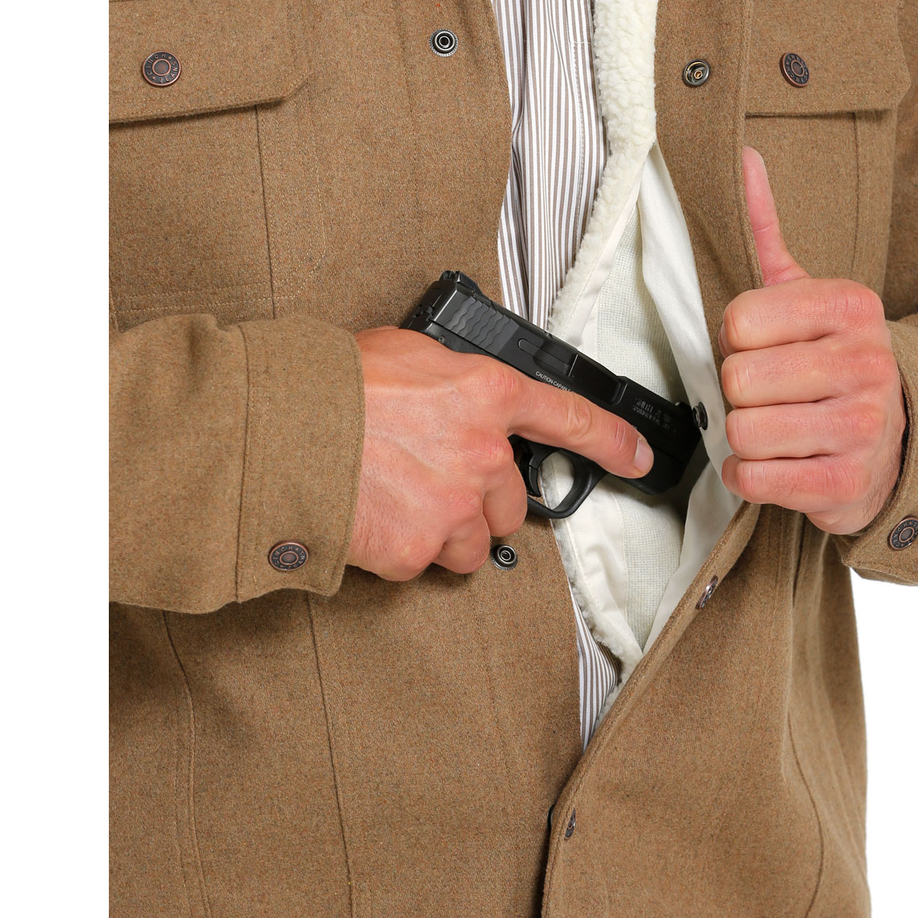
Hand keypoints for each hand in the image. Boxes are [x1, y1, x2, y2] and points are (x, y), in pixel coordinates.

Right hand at [347, 327, 652, 579]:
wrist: (280, 428)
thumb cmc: (334, 384)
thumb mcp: (412, 356)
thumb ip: (457, 384)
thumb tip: (463, 401)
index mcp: (487, 394)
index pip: (572, 420)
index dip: (612, 443)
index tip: (637, 459)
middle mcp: (484, 453)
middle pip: (512, 502)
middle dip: (480, 499)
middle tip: (431, 480)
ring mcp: (455, 505)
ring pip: (475, 541)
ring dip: (447, 530)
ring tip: (398, 498)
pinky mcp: (420, 548)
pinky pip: (426, 561)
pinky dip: (404, 548)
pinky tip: (374, 517)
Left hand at [719, 148, 905, 534]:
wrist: (893, 445)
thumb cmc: (830, 365)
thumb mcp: (806, 295)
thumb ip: (766, 231)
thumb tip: (743, 156)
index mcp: (851, 307)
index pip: (740, 319)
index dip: (735, 340)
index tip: (763, 347)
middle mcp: (866, 364)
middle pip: (738, 379)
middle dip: (738, 393)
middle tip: (770, 395)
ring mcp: (861, 427)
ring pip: (742, 431)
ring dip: (744, 438)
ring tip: (777, 429)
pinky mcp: (847, 485)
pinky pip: (754, 479)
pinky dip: (750, 477)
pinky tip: (779, 464)